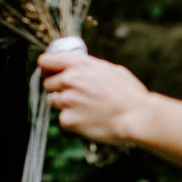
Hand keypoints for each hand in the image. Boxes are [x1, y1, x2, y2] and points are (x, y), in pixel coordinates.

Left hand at [38, 50, 153, 145]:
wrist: (136, 116)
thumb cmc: (129, 93)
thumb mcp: (111, 69)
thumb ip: (90, 68)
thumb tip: (80, 69)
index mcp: (79, 64)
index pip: (45, 61)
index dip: (45, 68)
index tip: (48, 73)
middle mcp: (69, 80)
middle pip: (47, 83)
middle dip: (58, 89)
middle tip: (74, 95)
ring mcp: (67, 100)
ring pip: (54, 102)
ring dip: (65, 105)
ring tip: (86, 108)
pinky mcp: (68, 120)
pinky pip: (63, 119)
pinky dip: (72, 121)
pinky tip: (89, 120)